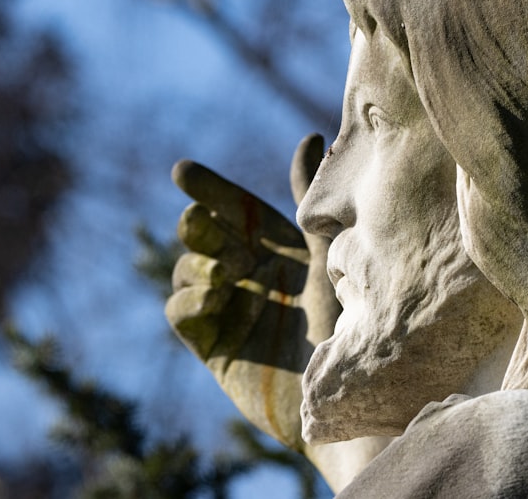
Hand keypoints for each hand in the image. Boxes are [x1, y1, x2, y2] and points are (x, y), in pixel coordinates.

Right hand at [165, 134, 337, 450]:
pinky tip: (214, 295)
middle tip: (202, 221)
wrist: (345, 390)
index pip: (235, 209)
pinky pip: (180, 310)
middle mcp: (248, 274)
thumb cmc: (347, 319)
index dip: (209, 188)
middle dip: (198, 223)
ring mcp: (228, 307)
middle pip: (203, 233)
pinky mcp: (212, 343)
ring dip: (198, 260)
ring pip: (186, 267)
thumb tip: (309, 137)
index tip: (182, 171)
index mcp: (277, 247)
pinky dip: (188, 296)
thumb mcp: (326, 251)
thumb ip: (310, 201)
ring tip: (228, 269)